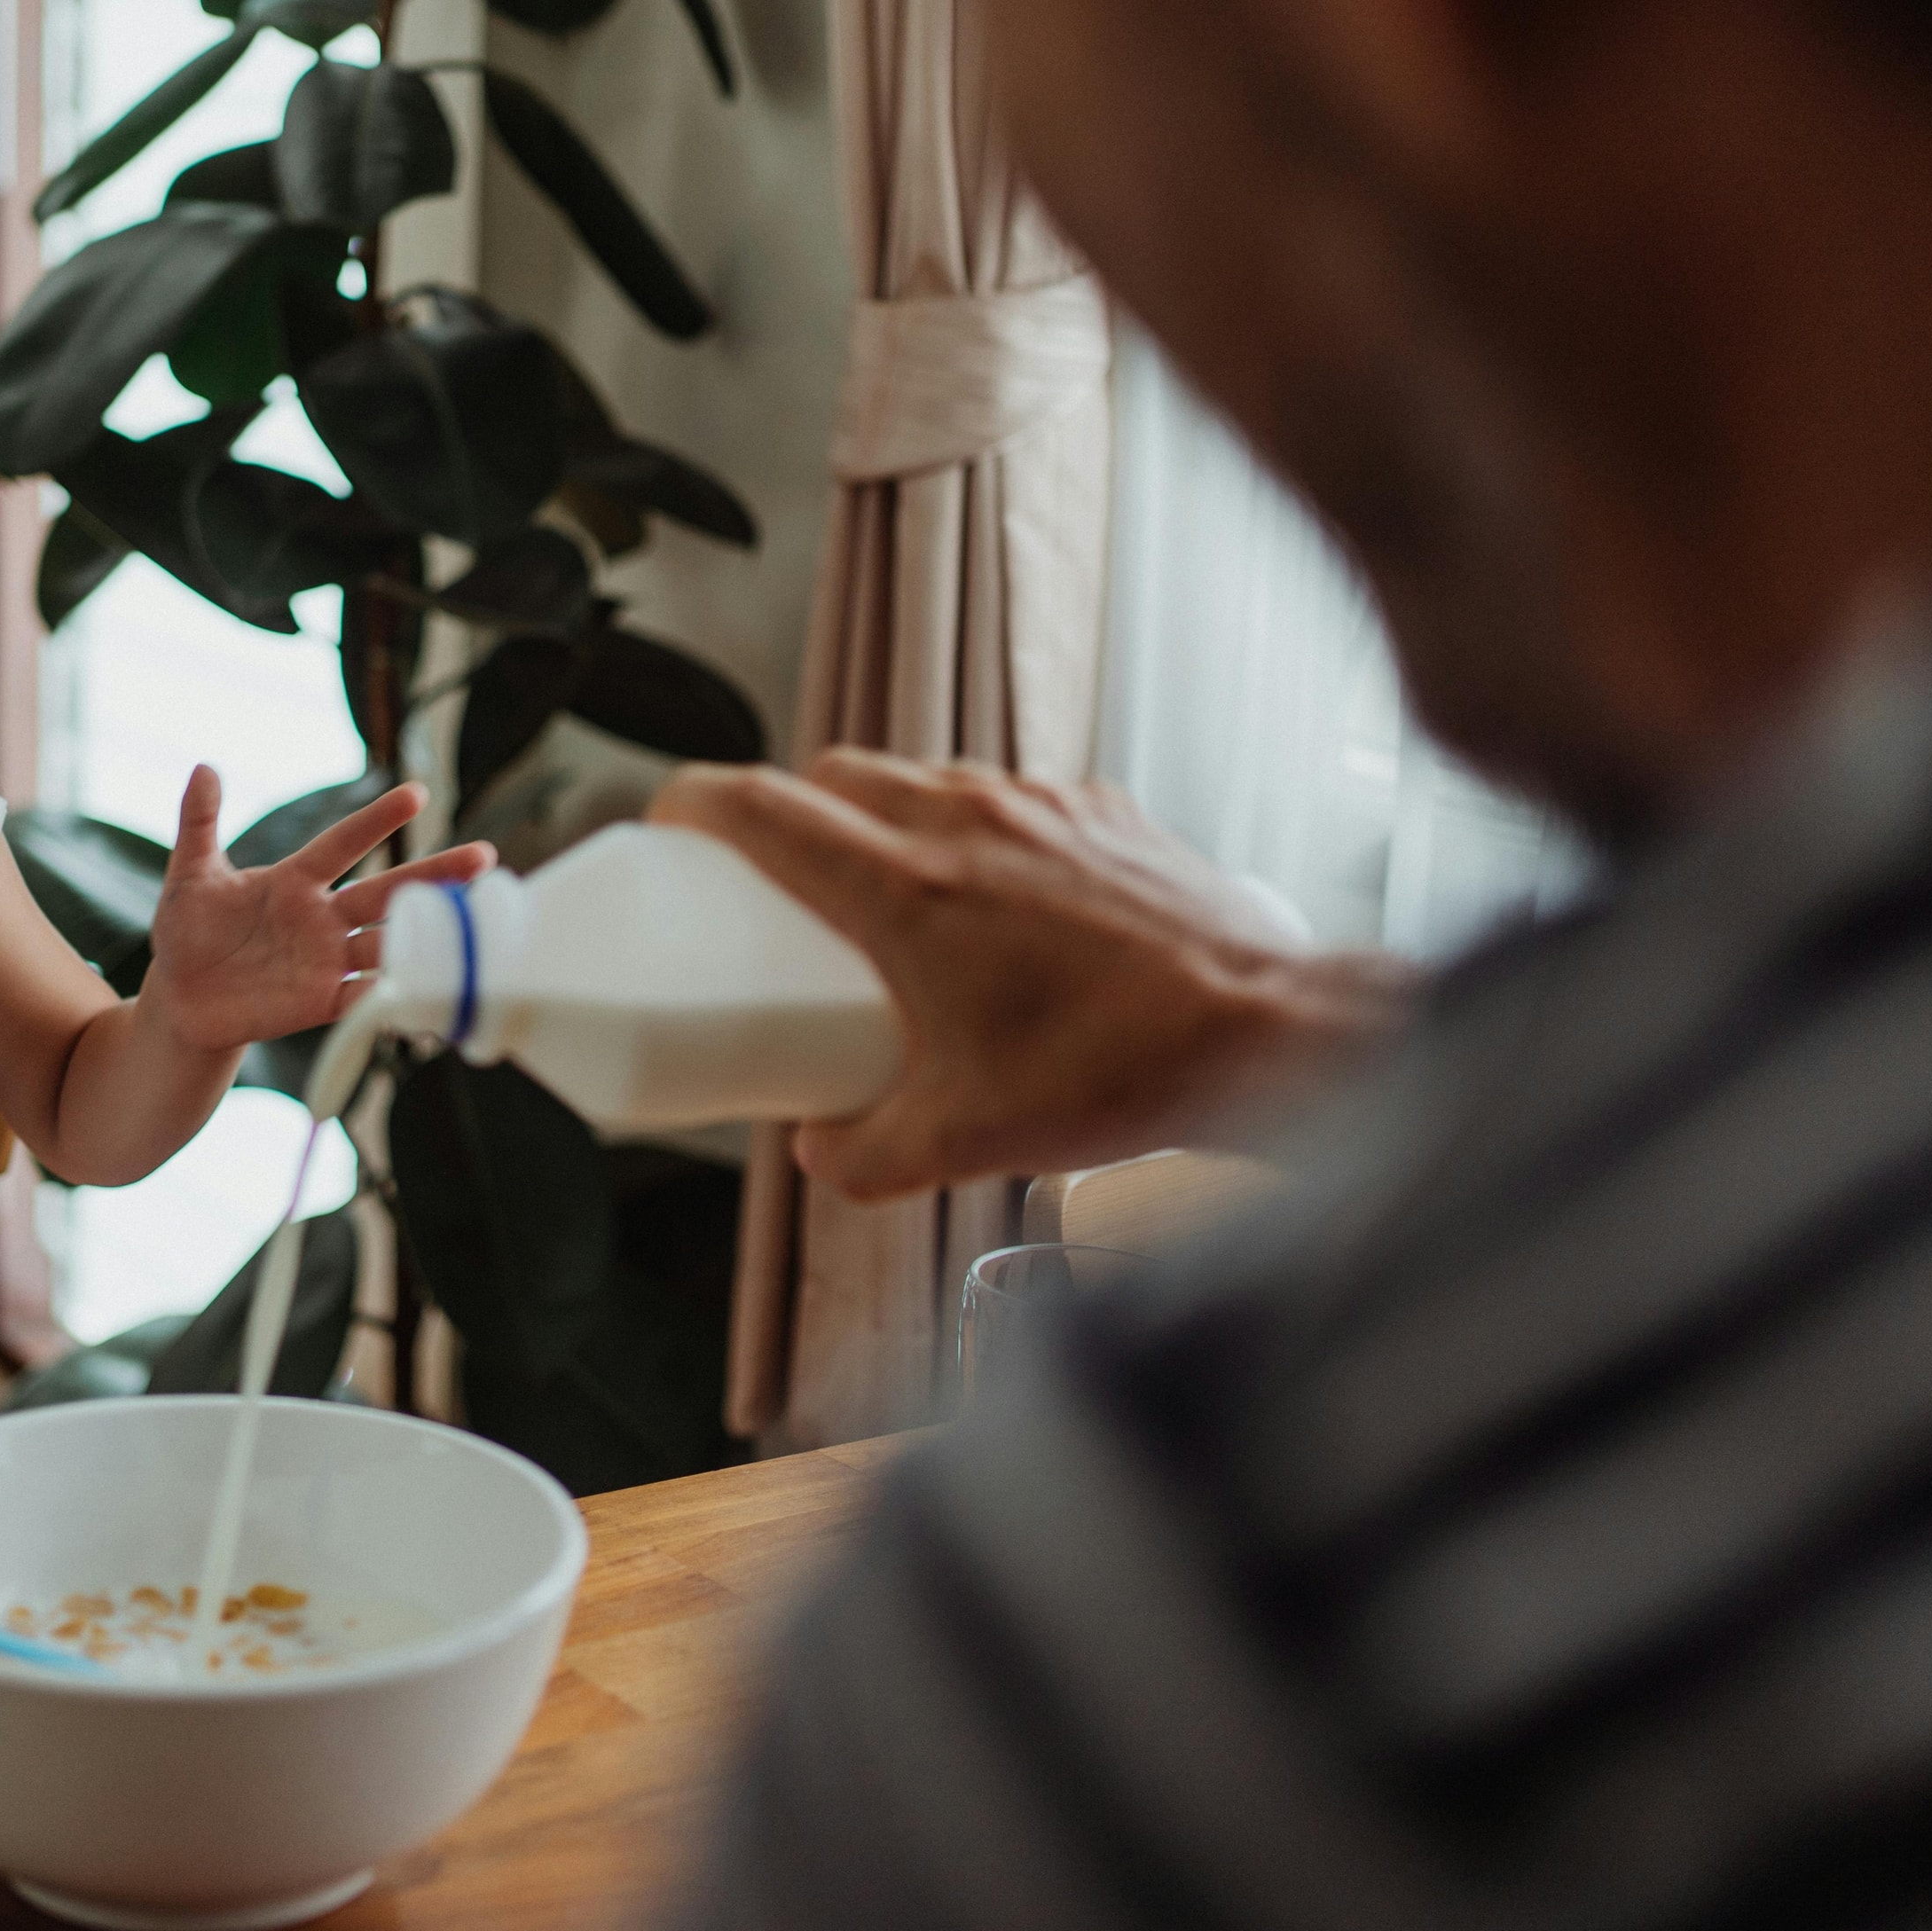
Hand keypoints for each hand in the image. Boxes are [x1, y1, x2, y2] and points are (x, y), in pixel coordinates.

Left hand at [141, 768, 496, 1054]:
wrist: (181, 999)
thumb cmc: (188, 932)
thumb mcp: (190, 875)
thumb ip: (200, 823)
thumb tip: (203, 768)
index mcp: (296, 880)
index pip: (344, 844)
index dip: (377, 820)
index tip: (416, 793)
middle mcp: (324, 917)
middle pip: (388, 891)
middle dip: (435, 876)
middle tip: (483, 856)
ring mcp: (328, 960)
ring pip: (389, 942)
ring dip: (428, 934)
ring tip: (471, 923)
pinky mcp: (323, 1001)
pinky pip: (366, 996)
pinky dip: (395, 993)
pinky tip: (428, 987)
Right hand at [650, 749, 1414, 1199]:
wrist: (1265, 1035)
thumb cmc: (1119, 1075)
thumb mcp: (960, 1140)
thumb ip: (859, 1155)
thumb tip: (816, 1150)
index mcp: (905, 888)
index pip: (759, 806)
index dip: (692, 807)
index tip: (666, 828)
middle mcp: (966, 822)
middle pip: (833, 776)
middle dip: (784, 814)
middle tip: (768, 879)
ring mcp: (1041, 805)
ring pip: (923, 776)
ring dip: (882, 818)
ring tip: (883, 894)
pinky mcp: (1102, 811)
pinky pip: (1007, 797)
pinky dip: (975, 832)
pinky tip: (994, 903)